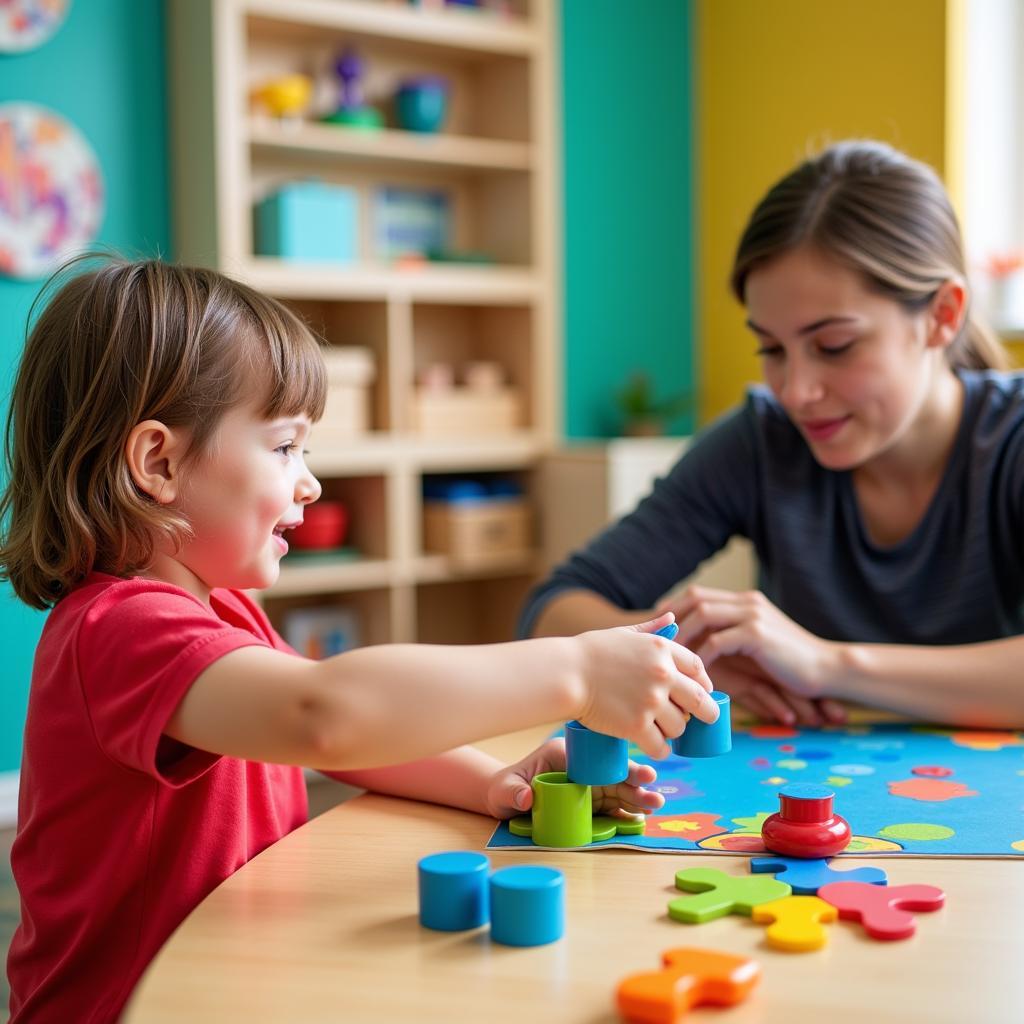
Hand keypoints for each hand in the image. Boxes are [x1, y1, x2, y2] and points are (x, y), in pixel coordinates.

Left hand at [484, 737, 664, 820]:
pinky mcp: (588, 804)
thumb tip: (527, 798)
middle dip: (636, 783)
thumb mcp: (505, 789)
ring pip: (618, 791)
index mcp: (567, 756)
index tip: (641, 775)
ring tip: (656, 805)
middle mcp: (582, 769)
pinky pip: (612, 808)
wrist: (503, 801)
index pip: (599, 760)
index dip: (621, 767)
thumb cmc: (504, 788)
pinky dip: (627, 812)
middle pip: (614, 775)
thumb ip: (514, 791)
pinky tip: (642, 817)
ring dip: (638, 798)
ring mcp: (587, 786)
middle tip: (655, 794)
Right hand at [574, 612, 719, 759]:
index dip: (703, 684)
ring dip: (673, 730)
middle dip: (706, 714)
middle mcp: (662, 675)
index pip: (698, 669)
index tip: (701, 693)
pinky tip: (654, 746)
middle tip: (700, 720)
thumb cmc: (591, 652)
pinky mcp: (636, 726)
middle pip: (701, 702)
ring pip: (680, 727)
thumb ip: (651, 628)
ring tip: (661, 728)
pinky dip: (660, 749)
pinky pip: (661, 747)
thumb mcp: (624, 634)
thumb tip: (672, 617)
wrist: (566, 673)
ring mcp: (651, 702)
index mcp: (661, 649)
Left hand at [663, 587, 846, 721]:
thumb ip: (731, 636)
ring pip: (703, 615)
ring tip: (670, 656)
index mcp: (745, 601)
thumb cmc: (789, 662)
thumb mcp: (756, 643)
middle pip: (695, 598)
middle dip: (671, 617)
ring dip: (683, 635)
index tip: (657, 627)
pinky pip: (718, 641)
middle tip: (655, 640)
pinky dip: (703, 655)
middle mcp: (747, 602)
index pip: (698, 594)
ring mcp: (753, 615)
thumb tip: (698, 647)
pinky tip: (697, 670)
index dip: (673, 608)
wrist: (826, 668)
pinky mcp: (757, 634)